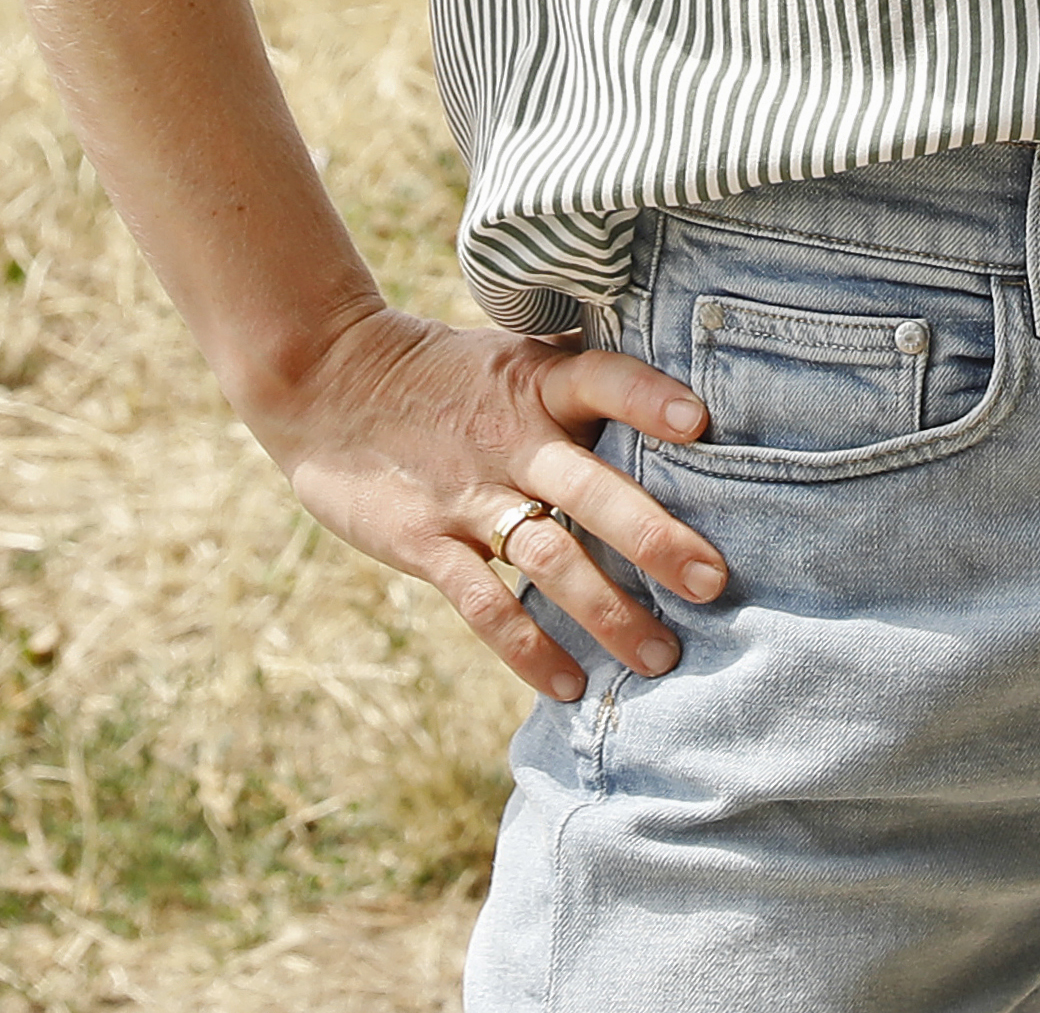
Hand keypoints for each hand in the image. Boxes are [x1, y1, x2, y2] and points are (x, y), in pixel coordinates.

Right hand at [247, 300, 732, 702]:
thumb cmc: (444, 373)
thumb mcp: (511, 355)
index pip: (600, 379)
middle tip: (713, 582)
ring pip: (547, 557)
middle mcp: (510, 437)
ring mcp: (466, 493)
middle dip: (653, 537)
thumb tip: (678, 361)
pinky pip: (484, 603)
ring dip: (607, 611)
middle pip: (589, 487)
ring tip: (661, 659)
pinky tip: (569, 686)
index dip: (646, 397)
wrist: (326, 382)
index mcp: (536, 384)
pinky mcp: (425, 541)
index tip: (700, 422)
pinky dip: (526, 647)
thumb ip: (581, 366)